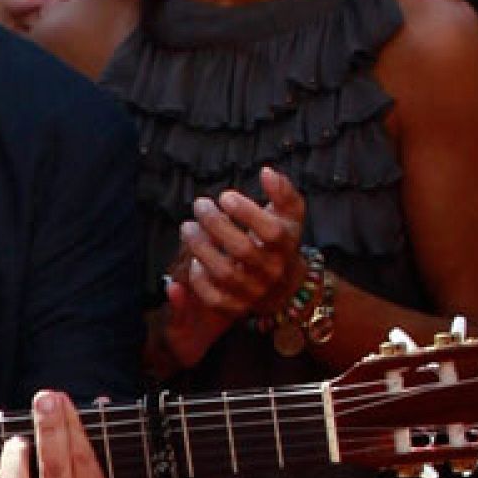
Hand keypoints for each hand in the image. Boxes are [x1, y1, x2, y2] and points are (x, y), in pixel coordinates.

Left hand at [0, 391, 137, 477]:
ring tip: (19, 443)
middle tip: (44, 398)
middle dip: (48, 427)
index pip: (82, 459)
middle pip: (52, 466)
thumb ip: (116, 457)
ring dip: (14, 453)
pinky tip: (1, 474)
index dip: (71, 425)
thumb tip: (104, 404)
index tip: (61, 398)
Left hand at [176, 167, 306, 317]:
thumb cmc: (280, 239)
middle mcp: (271, 270)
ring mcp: (253, 291)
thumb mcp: (289, 214)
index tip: (225, 195)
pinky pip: (214, 298)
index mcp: (285, 245)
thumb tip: (267, 171)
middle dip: (216, 224)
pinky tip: (194, 260)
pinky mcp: (235, 306)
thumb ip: (282, 191)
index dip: (247, 212)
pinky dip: (200, 280)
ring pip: (225, 273)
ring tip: (188, 226)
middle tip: (199, 204)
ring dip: (201, 247)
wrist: (284, 285)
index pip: (271, 231)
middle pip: (243, 250)